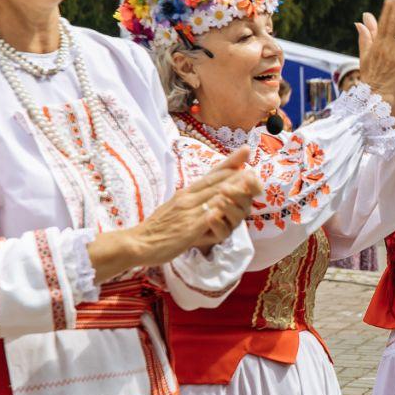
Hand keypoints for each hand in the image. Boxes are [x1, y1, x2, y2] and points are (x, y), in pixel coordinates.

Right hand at [91, 147, 261, 281]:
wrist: (137, 242)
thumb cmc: (158, 228)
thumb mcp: (176, 208)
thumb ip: (194, 200)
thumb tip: (211, 195)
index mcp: (186, 193)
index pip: (211, 174)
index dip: (229, 162)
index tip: (246, 151)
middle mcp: (188, 198)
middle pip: (217, 182)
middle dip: (238, 173)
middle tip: (257, 165)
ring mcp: (188, 212)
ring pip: (215, 196)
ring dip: (234, 187)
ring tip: (251, 179)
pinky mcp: (188, 229)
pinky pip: (206, 219)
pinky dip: (218, 212)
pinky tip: (229, 206)